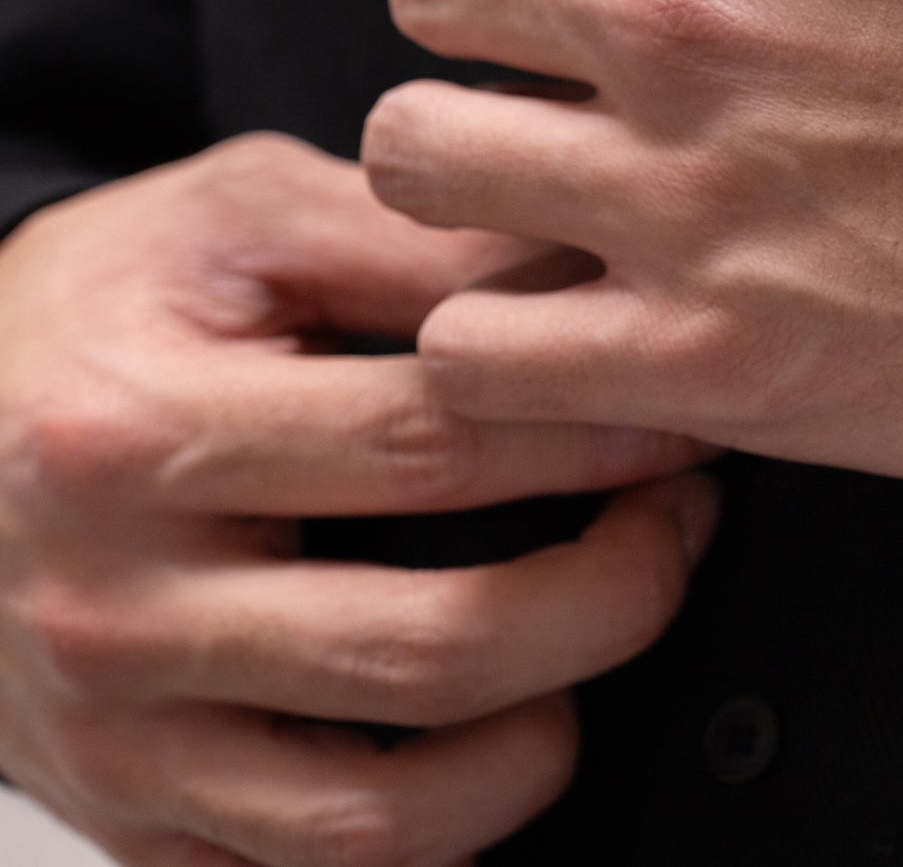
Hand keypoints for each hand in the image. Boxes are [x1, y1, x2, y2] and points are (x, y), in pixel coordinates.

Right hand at [0, 134, 719, 866]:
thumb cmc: (98, 311)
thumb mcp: (233, 222)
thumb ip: (405, 243)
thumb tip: (584, 274)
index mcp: (137, 433)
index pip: (425, 451)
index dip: (592, 438)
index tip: (679, 421)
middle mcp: (118, 605)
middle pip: (432, 644)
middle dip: (615, 592)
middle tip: (676, 526)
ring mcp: (120, 736)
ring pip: (385, 809)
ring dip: (547, 737)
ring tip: (594, 639)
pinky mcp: (135, 814)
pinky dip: (441, 836)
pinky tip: (498, 744)